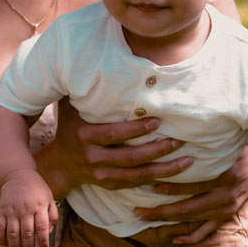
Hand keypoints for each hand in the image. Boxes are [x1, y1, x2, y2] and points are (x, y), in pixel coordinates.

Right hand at [0, 169, 58, 246]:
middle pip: (27, 234)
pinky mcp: (1, 210)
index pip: (42, 228)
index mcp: (39, 207)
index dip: (43, 241)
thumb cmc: (37, 188)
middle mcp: (25, 210)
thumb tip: (49, 233)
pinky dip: (1, 239)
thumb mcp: (49, 198)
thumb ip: (52, 215)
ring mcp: (12, 211)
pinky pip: (0, 227)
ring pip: (13, 234)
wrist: (17, 175)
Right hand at [39, 98, 194, 196]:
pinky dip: (155, 180)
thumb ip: (82, 90)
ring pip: (137, 175)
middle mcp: (93, 158)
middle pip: (129, 157)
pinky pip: (135, 184)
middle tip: (179, 140)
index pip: (113, 134)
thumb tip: (92, 61)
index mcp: (84, 136)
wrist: (60, 164)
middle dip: (156, 150)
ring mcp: (101, 175)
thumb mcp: (71, 107)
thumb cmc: (70, 127)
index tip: (157, 122)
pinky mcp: (109, 184)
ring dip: (163, 169)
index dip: (135, 130)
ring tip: (187, 161)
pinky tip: (174, 174)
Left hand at [133, 147, 247, 245]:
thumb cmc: (239, 148)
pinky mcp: (226, 216)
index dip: (172, 188)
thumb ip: (206, 144)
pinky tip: (174, 240)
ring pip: (192, 220)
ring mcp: (225, 209)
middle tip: (138, 211)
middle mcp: (224, 197)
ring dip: (167, 221)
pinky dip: (191, 238)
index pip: (193, 186)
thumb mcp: (225, 144)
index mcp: (224, 177)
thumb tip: (177, 133)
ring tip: (146, 219)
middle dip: (160, 211)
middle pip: (187, 208)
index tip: (151, 186)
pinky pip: (207, 232)